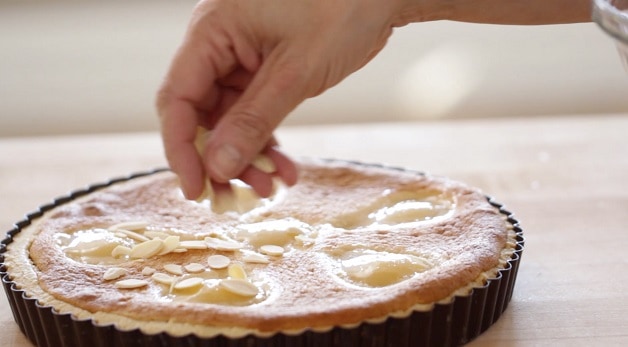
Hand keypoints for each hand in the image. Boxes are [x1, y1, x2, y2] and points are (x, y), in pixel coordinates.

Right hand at [156, 0, 416, 199]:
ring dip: (247, 156)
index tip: (195, 189)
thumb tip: (217, 166)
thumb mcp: (295, 72)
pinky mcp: (265, 72)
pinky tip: (284, 168)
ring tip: (271, 185)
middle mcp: (220, 45)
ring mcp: (242, 59)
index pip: (178, 98)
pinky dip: (266, 141)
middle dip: (218, 159)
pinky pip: (254, 114)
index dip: (181, 149)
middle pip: (201, 114)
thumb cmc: (342, 9)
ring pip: (229, 121)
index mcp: (212, 31)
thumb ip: (254, 120)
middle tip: (235, 197)